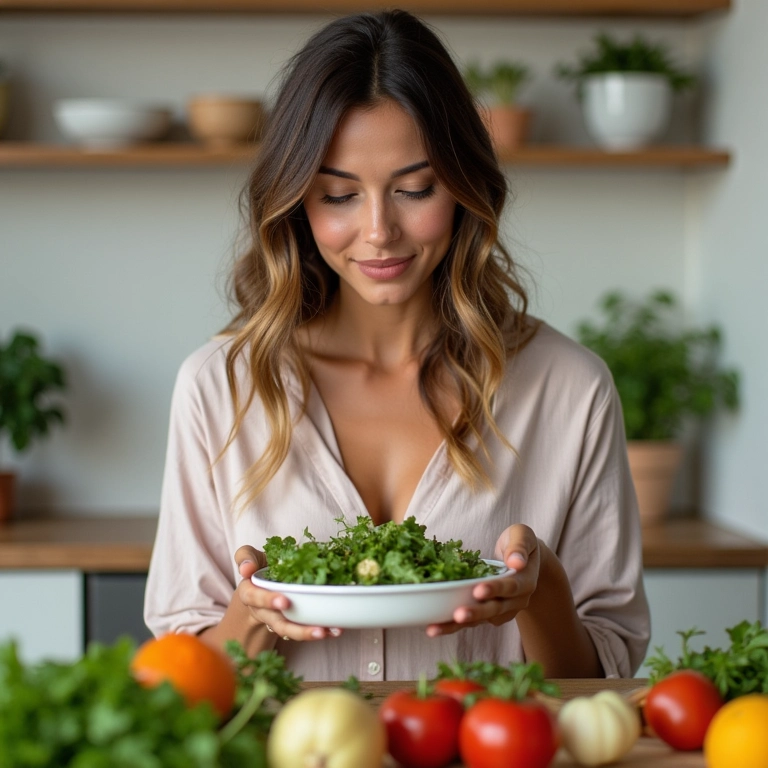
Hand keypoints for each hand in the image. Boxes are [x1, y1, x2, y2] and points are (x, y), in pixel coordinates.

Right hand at [234, 545, 342, 641]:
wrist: (260, 586)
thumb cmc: (258, 569)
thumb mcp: (251, 558)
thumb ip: (246, 557)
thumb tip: (246, 568)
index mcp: (250, 593)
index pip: (256, 598)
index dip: (268, 600)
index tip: (284, 602)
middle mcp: (263, 611)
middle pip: (278, 623)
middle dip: (296, 628)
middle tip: (316, 628)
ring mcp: (278, 620)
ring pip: (292, 631)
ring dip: (309, 633)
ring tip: (328, 632)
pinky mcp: (292, 623)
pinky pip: (304, 629)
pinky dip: (320, 631)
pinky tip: (335, 630)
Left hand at [425, 524, 540, 637]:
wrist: (522, 560)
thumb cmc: (519, 543)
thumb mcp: (522, 536)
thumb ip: (520, 547)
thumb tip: (516, 562)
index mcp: (525, 581)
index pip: (510, 586)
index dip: (495, 589)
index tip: (478, 591)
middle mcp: (516, 601)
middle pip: (495, 609)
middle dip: (476, 612)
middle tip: (458, 614)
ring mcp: (501, 610)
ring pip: (480, 619)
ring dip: (458, 625)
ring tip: (436, 628)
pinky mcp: (488, 614)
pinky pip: (471, 621)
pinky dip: (452, 625)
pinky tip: (433, 627)